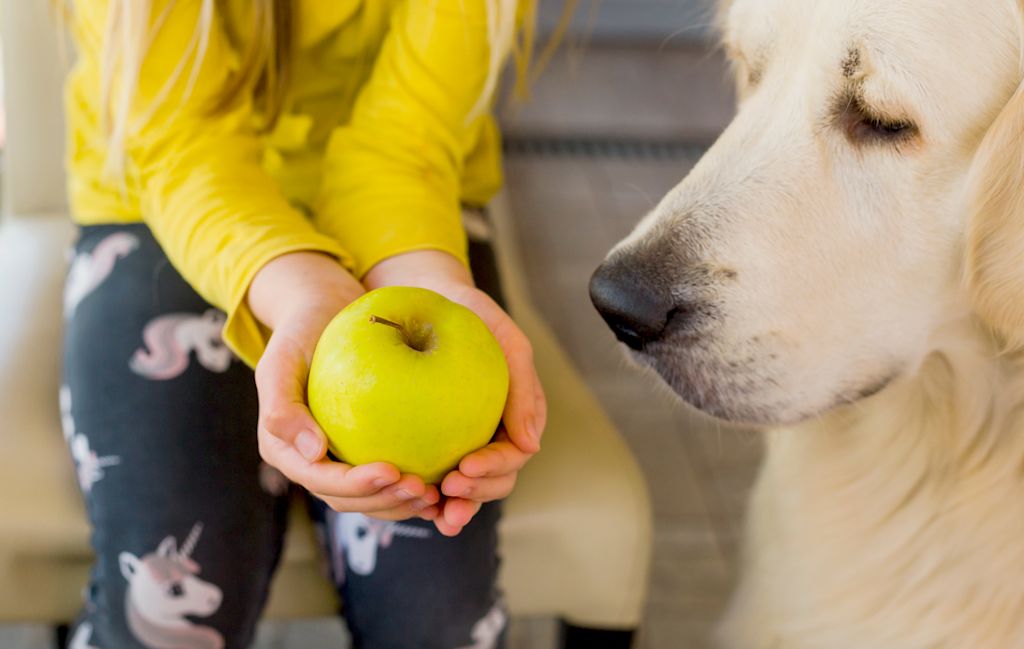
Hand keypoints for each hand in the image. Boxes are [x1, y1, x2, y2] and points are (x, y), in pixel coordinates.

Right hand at [247, 252, 440, 520]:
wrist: (324, 312)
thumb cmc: (301, 330)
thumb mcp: (281, 358)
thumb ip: (282, 406)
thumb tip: (313, 452)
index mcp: (287, 450)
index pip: (323, 480)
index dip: (357, 485)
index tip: (392, 471)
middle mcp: (313, 462)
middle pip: (350, 499)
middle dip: (386, 502)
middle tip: (423, 489)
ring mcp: (341, 460)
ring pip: (373, 498)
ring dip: (403, 503)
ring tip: (436, 493)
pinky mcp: (367, 449)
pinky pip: (392, 476)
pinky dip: (416, 486)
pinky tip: (445, 483)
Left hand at [364, 249, 546, 534]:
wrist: (419, 292)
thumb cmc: (464, 308)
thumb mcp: (500, 333)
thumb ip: (522, 384)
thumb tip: (530, 446)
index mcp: (515, 413)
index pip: (513, 455)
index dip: (495, 469)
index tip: (466, 467)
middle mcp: (491, 432)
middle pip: (493, 481)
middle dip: (475, 496)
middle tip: (447, 490)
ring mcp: (461, 439)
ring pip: (464, 488)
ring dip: (452, 505)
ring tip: (431, 507)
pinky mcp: (429, 441)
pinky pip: (428, 474)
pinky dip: (422, 493)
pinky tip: (405, 499)